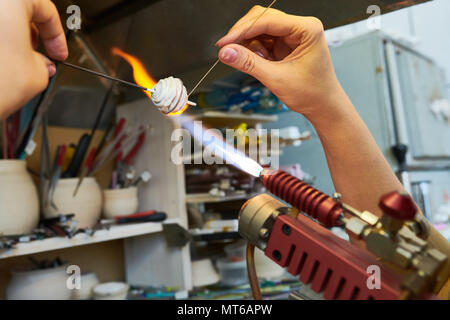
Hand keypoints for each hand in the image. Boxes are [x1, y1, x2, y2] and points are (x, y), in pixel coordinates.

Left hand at [0, 0, 67, 118]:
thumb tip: (41, 64)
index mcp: (12, 0)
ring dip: (12, 41)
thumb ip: (45, 64)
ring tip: (19, 65)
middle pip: (19, 11)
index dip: (58, 36)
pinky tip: (2, 66)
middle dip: (33, 37)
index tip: (59, 52)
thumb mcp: (38, 74)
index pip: (46, 9)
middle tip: (40, 58)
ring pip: (2, 23)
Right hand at [216, 6, 346, 122]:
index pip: (268, 20)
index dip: (242, 31)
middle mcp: (299, 27)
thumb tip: (227, 52)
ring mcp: (291, 35)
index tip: (224, 42)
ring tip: (255, 63)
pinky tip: (259, 62)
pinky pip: (261, 40)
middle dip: (244, 36)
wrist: (322, 106)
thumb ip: (249, 64)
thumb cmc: (312, 93)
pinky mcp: (284, 44)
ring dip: (250, 45)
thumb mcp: (277, 79)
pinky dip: (254, 51)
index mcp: (306, 29)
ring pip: (259, 29)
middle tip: (228, 50)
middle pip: (261, 19)